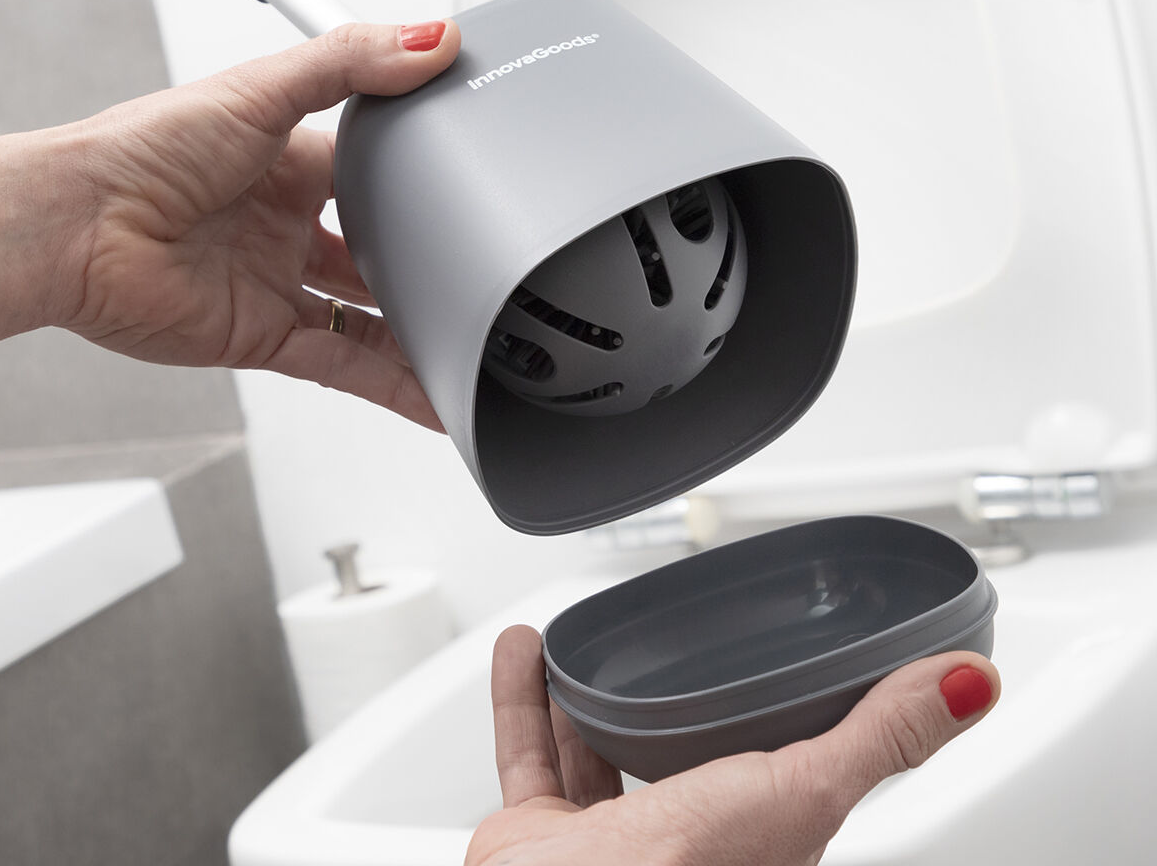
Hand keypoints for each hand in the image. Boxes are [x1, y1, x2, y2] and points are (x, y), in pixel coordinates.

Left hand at [0, 20, 459, 427]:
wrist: (75, 228)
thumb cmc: (144, 150)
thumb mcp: (261, 89)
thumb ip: (350, 62)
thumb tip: (430, 39)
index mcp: (291, 163)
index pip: (375, 174)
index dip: (421, 183)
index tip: (473, 188)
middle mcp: (286, 226)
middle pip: (376, 253)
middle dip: (424, 266)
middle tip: (482, 274)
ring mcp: (277, 286)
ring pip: (368, 317)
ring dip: (417, 332)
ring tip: (477, 342)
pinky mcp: (264, 338)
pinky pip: (344, 364)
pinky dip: (393, 385)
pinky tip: (435, 395)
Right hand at [467, 625, 999, 865]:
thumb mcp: (800, 790)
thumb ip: (879, 735)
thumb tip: (971, 683)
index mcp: (751, 839)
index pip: (778, 777)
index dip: (781, 728)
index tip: (777, 672)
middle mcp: (677, 844)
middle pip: (677, 766)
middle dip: (671, 712)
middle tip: (673, 662)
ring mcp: (602, 842)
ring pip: (591, 756)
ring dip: (584, 696)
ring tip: (586, 648)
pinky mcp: (537, 833)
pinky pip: (525, 751)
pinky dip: (520, 696)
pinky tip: (526, 652)